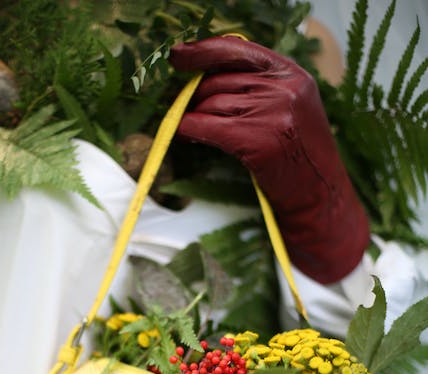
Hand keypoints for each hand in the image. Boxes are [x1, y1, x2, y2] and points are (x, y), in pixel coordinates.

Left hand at [170, 36, 369, 283]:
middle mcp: (284, 88)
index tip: (179, 56)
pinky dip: (190, 129)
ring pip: (211, 104)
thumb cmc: (299, 158)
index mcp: (292, 74)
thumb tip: (207, 79)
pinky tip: (184, 134)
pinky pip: (208, 127)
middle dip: (195, 96)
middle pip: (219, 80)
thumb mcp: (291, 110)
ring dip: (192, 116)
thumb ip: (260, 89)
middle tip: (183, 110)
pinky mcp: (259, 141)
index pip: (238, 49)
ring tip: (190, 128)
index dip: (203, 51)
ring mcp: (274, 114)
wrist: (320, 198)